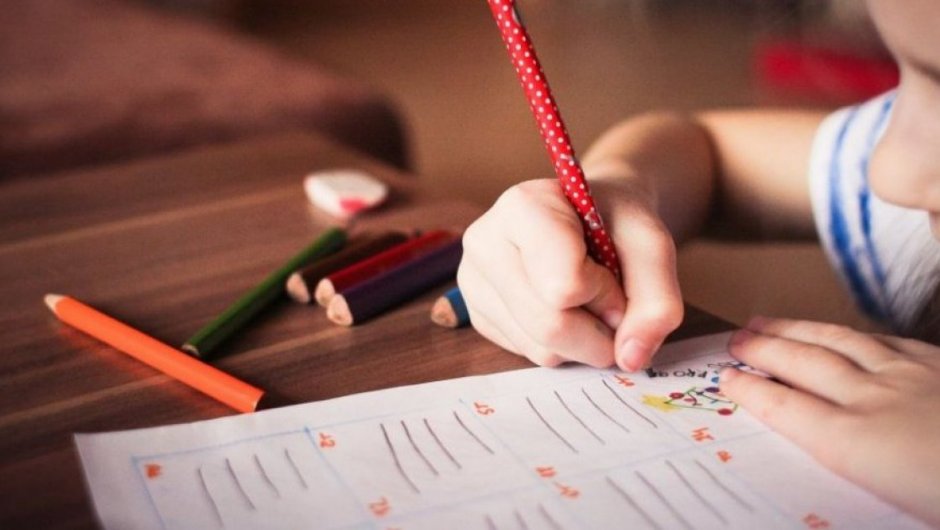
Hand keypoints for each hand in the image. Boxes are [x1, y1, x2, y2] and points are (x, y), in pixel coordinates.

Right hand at [457, 176, 682, 370]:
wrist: (590, 217)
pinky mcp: (477, 315)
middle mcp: (484, 242)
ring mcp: (474, 281)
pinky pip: (528, 354)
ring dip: (583, 341)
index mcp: (522, 207)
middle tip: (612, 302)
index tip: (614, 271)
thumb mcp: (652, 245)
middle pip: (550, 325)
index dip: (605, 292)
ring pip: (540, 348)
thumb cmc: (616, 222)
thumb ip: (657, 300)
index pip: (564, 285)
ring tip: (586, 300)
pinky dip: (562, 345)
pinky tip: (563, 309)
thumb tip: (630, 358)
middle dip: (599, 329)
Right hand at [720, 316, 939, 526]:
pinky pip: (886, 339)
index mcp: (857, 442)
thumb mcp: (892, 507)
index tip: (727, 378)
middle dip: (762, 348)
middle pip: (803, 363)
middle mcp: (873, 398)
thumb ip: (850, 473)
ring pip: (839, 340)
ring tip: (768, 322)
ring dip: (796, 329)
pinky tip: (844, 332)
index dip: (750, 390)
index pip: (785, 408)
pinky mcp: (939, 363)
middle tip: (736, 339)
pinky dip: (853, 333)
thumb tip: (824, 457)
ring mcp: (909, 374)